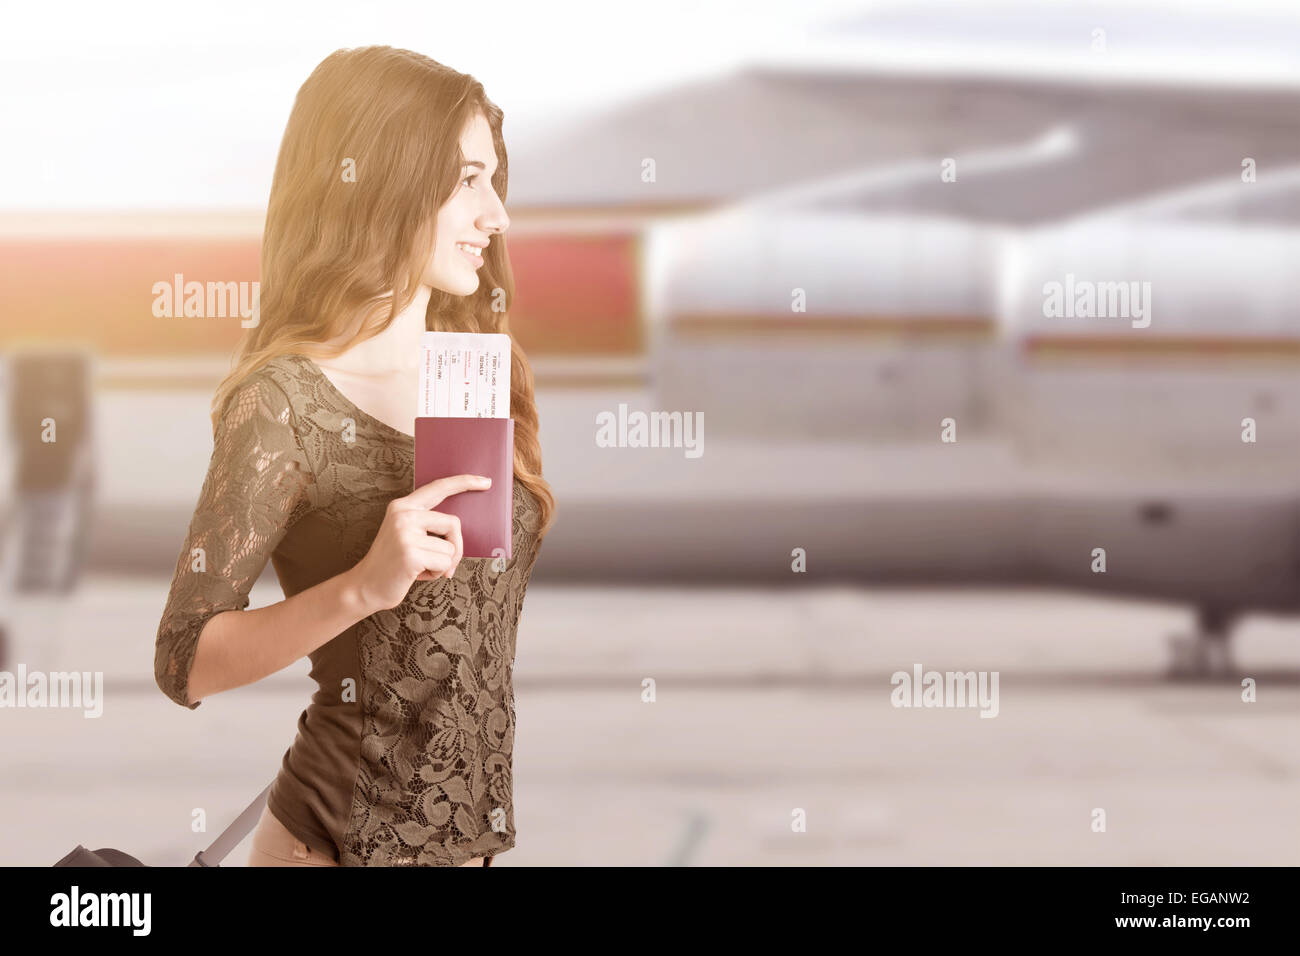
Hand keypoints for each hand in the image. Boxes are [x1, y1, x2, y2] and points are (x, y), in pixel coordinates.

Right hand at [349, 474, 491, 611]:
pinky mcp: (410, 553)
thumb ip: (430, 526)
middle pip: (454, 523)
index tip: (485, 482)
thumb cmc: (394, 563)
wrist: (365, 587)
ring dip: (442, 564)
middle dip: (456, 547)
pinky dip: (437, 574)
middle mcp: (403, 515)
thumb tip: (461, 529)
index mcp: (403, 506)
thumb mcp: (408, 535)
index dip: (464, 482)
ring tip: (420, 568)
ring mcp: (405, 533)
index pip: (439, 488)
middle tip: (443, 564)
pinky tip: (417, 575)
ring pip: (451, 548)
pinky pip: (445, 563)